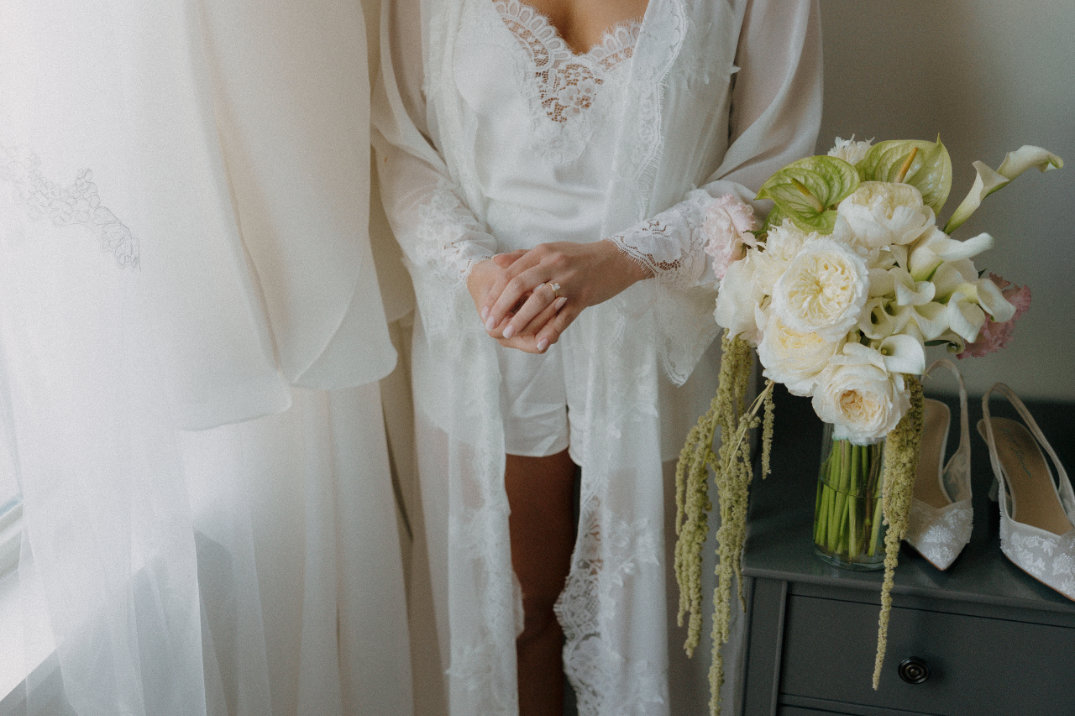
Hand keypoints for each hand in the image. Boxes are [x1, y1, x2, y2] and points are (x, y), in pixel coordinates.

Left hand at [481, 240, 651, 352]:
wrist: (617, 259)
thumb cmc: (579, 257)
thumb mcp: (550, 250)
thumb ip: (522, 256)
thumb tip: (495, 262)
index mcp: (543, 252)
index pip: (511, 272)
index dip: (495, 293)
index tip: (484, 310)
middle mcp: (554, 264)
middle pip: (520, 285)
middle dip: (501, 306)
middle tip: (490, 324)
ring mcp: (570, 281)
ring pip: (539, 300)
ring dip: (521, 319)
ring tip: (508, 334)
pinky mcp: (584, 297)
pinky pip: (564, 316)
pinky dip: (551, 331)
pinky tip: (540, 344)